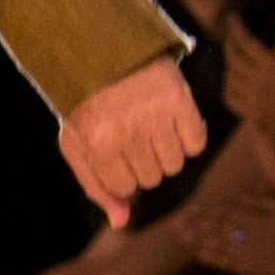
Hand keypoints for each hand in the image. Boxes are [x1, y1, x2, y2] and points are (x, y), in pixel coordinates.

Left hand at [56, 58, 207, 227]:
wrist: (104, 53)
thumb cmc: (89, 106)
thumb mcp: (78, 145)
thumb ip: (96, 186)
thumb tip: (121, 222)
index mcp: (97, 143)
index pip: (126, 186)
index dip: (123, 174)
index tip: (115, 153)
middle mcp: (126, 130)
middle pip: (153, 177)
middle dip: (143, 162)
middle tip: (131, 135)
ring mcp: (154, 114)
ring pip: (176, 164)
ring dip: (165, 152)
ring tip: (149, 128)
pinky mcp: (179, 99)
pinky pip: (196, 143)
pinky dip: (188, 137)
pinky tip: (171, 121)